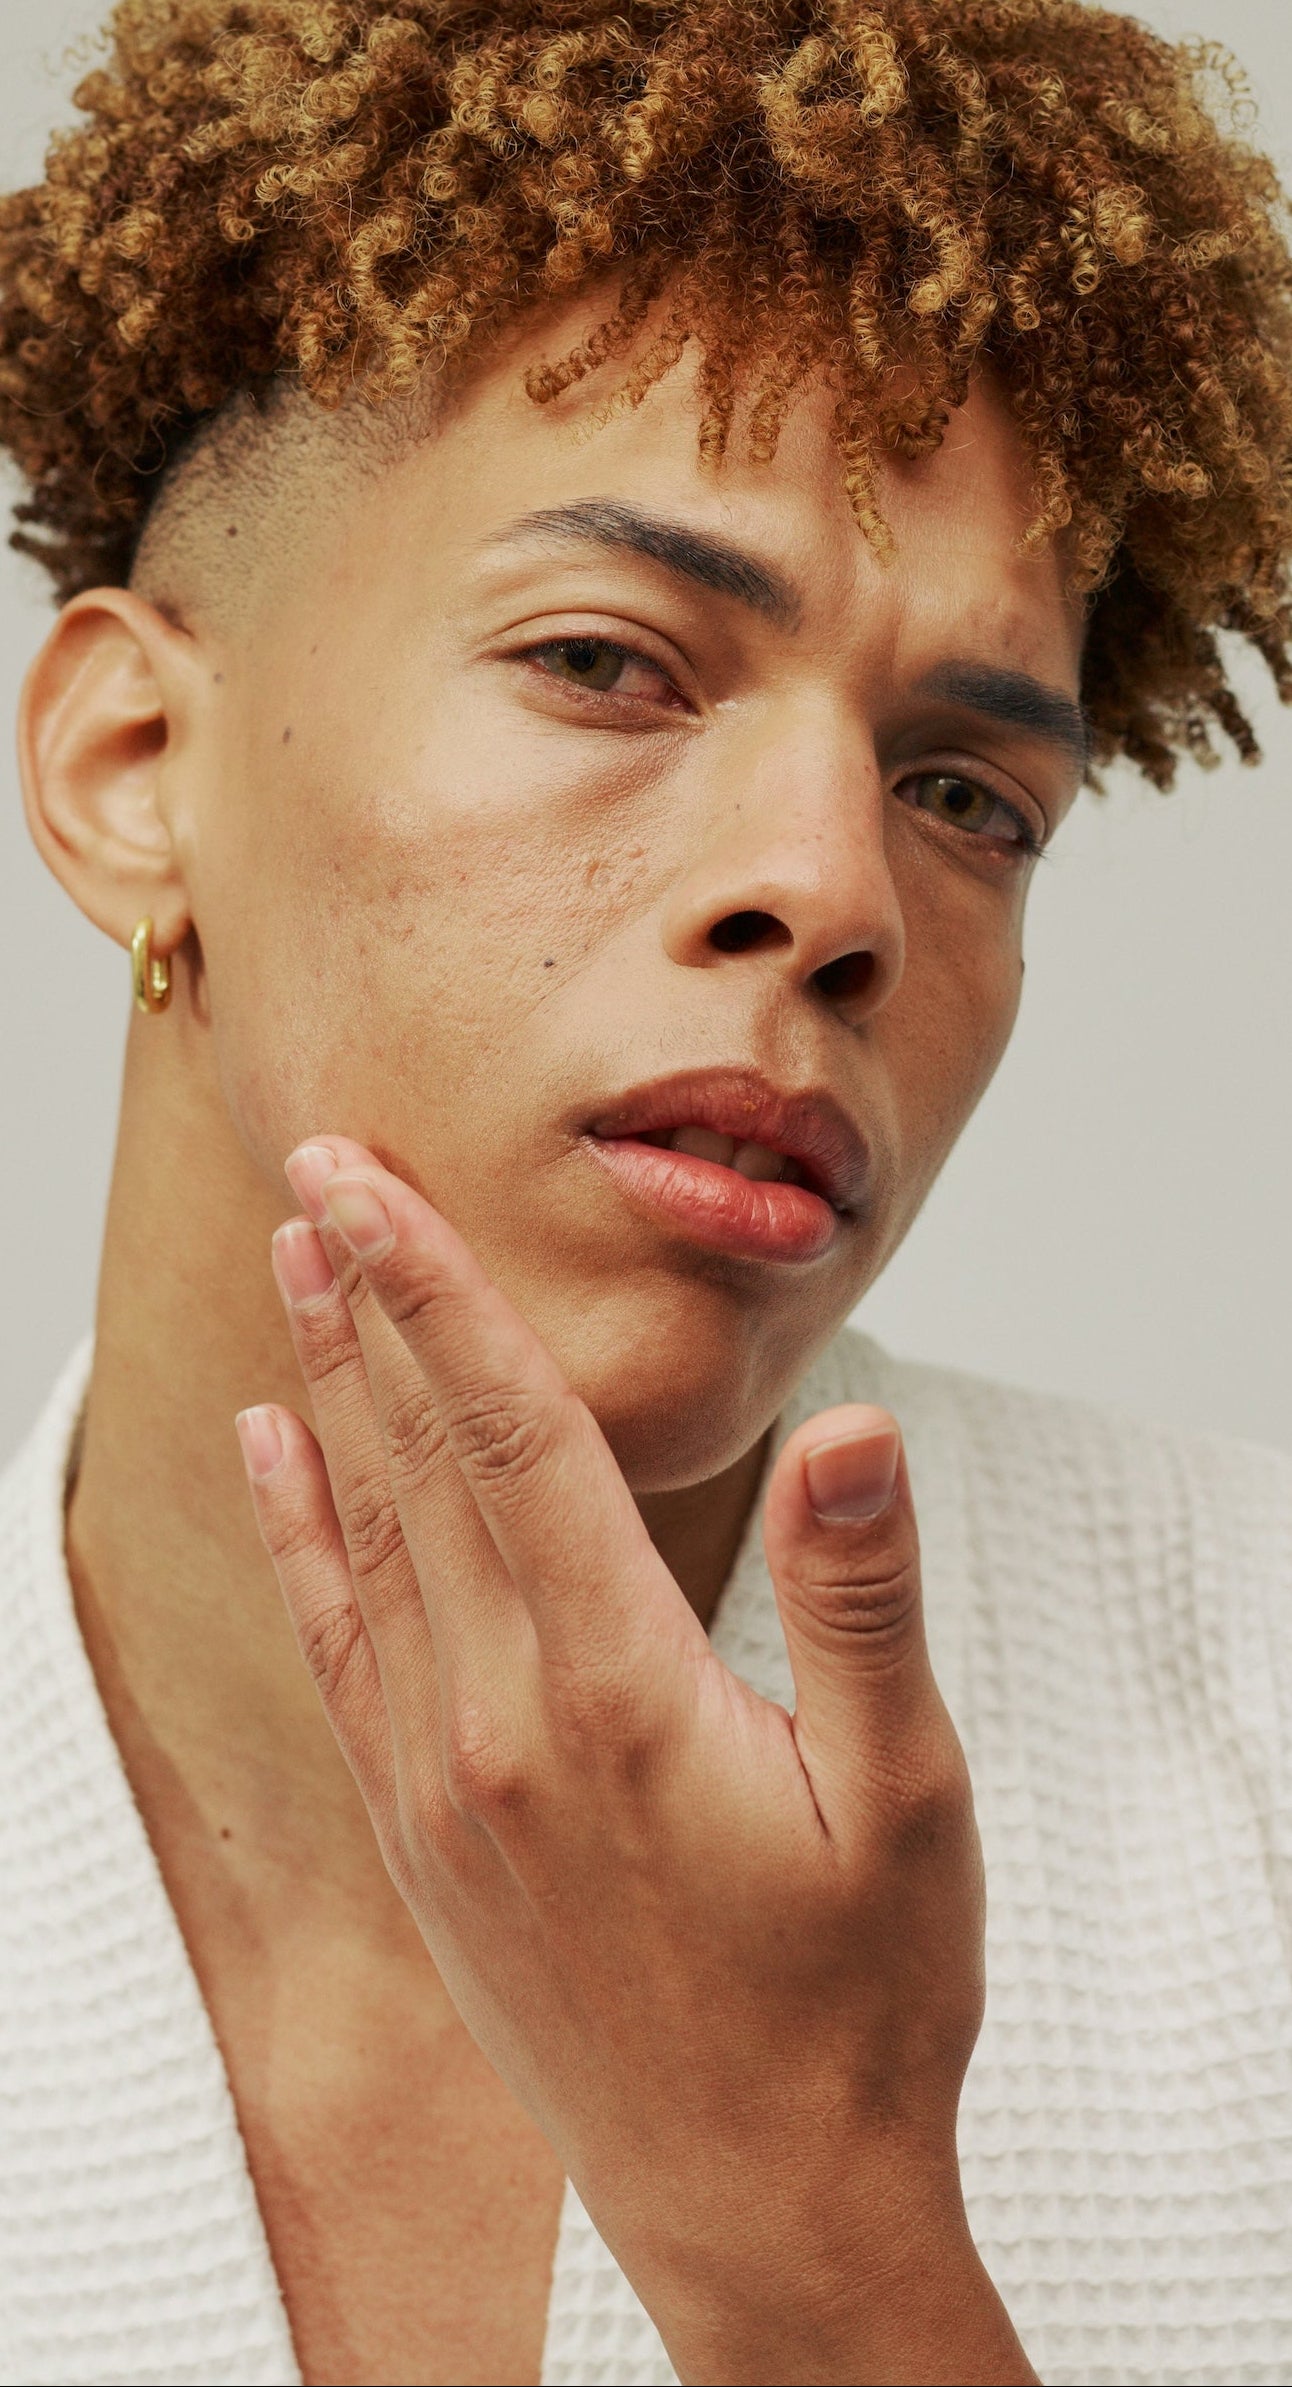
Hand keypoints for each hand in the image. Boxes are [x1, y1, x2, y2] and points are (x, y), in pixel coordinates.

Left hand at [237, 1136, 1035, 2386]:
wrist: (758, 2208)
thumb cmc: (853, 2008)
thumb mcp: (905, 1801)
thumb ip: (862, 1602)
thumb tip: (854, 1431)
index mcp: (616, 1690)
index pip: (514, 1435)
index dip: (444, 1290)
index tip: (374, 1179)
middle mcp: (500, 1721)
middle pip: (421, 1461)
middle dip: (369, 1299)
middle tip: (314, 1168)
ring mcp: (444, 1782)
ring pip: (366, 1538)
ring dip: (329, 1391)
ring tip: (293, 1268)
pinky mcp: (426, 1835)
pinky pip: (339, 1651)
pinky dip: (302, 1541)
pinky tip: (278, 1462)